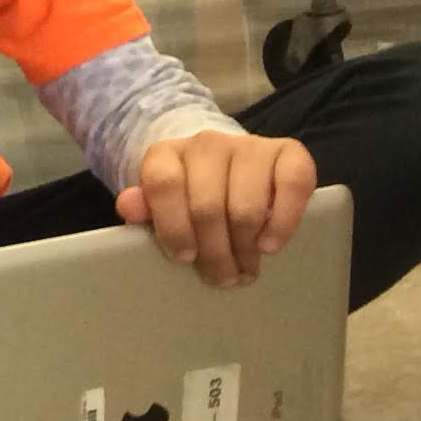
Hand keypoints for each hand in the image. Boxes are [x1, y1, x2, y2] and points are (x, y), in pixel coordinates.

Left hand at [118, 130, 315, 286]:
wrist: (228, 169)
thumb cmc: (188, 197)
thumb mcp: (160, 205)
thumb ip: (144, 207)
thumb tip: (128, 206)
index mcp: (166, 154)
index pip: (164, 185)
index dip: (173, 226)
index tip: (185, 258)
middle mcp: (207, 143)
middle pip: (207, 204)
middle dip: (214, 251)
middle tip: (222, 278)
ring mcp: (250, 145)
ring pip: (246, 204)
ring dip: (245, 246)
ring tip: (245, 269)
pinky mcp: (289, 152)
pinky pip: (292, 185)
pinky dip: (282, 221)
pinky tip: (270, 246)